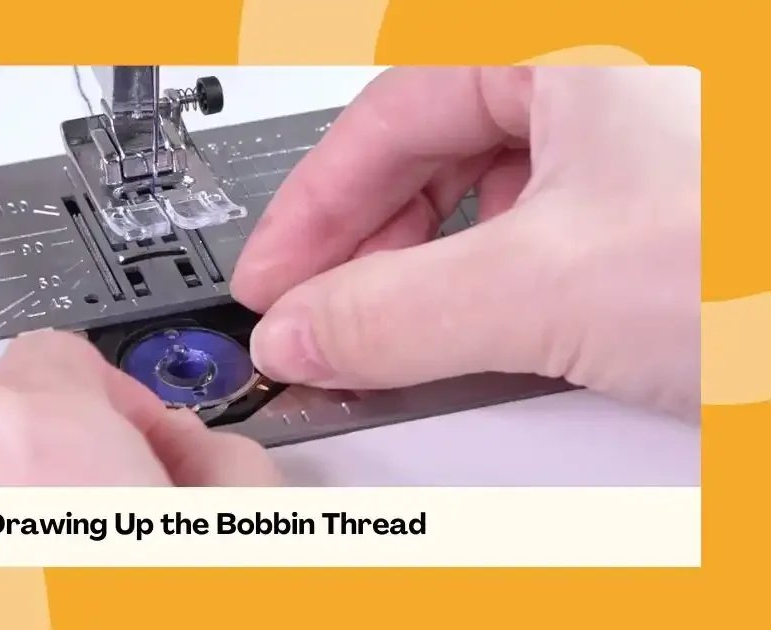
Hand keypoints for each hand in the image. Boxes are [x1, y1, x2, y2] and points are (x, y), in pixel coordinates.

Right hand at [232, 67, 699, 415]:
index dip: (310, 210)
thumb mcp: (552, 286)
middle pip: (431, 155)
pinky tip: (480, 336)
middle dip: (363, 247)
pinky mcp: (664, 210)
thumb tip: (301, 332)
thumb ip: (400, 313)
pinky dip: (493, 290)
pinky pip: (543, 237)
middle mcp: (604, 79)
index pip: (387, 116)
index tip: (271, 283)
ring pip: (487, 199)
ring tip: (390, 338)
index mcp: (566, 46)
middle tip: (315, 317)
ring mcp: (641, 143)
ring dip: (425, 275)